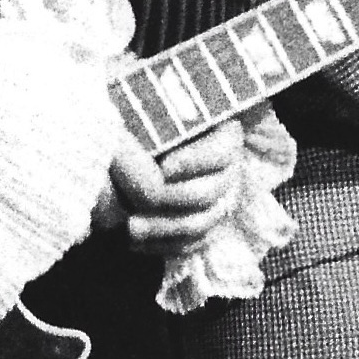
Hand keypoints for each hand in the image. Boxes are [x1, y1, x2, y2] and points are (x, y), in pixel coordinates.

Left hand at [97, 122, 248, 258]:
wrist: (144, 138)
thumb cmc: (148, 119)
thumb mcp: (153, 111)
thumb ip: (150, 117)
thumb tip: (138, 131)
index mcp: (223, 135)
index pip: (220, 153)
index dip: (194, 162)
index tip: (163, 166)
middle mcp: (227, 171)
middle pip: (210, 193)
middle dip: (172, 201)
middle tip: (139, 202)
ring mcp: (218, 201)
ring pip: (202, 224)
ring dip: (164, 230)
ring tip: (130, 228)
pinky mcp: (204, 225)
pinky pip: (192, 244)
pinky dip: (163, 247)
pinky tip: (134, 244)